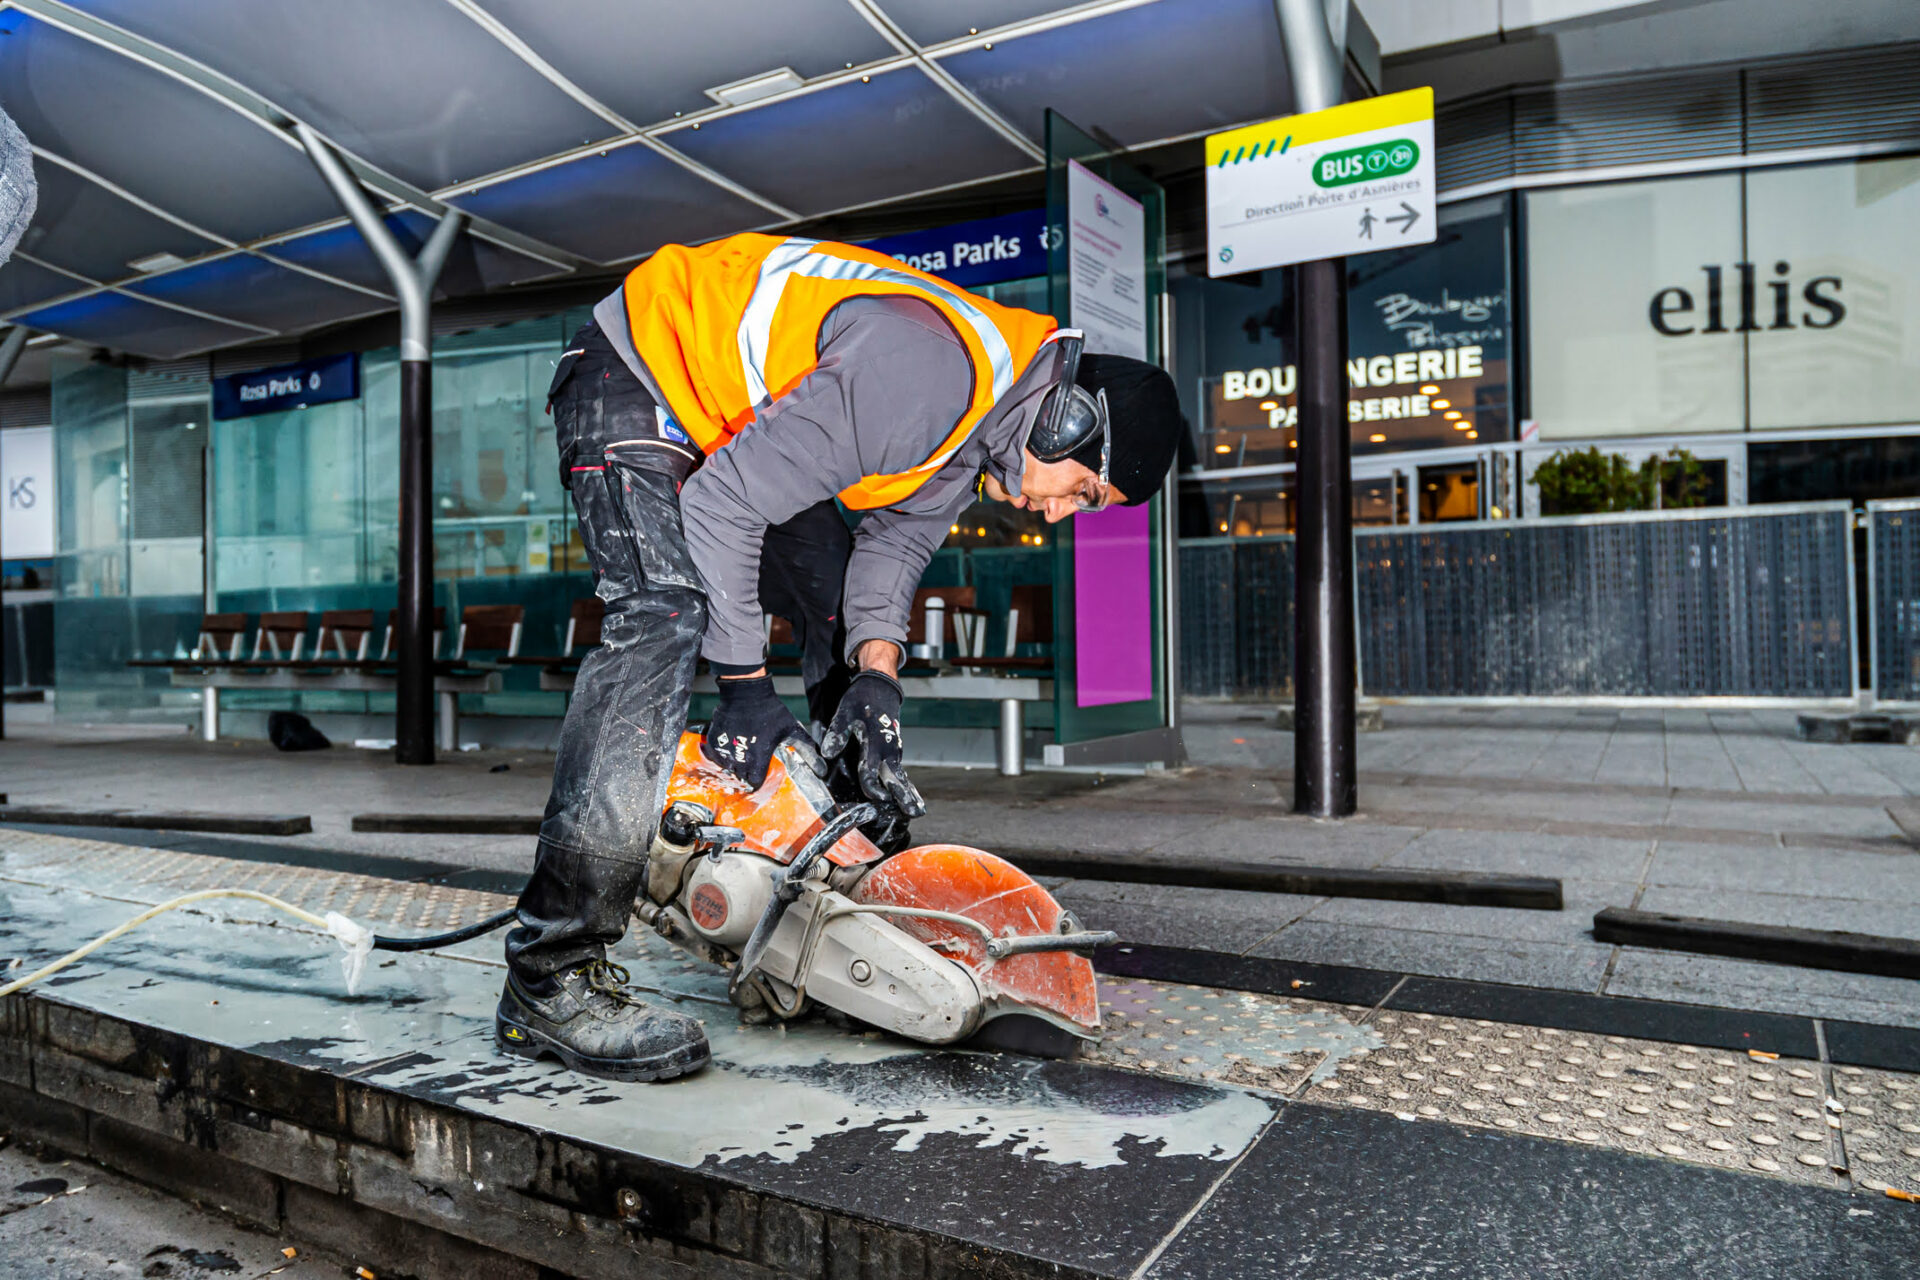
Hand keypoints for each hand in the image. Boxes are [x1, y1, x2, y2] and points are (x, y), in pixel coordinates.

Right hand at [703, 675, 818, 788]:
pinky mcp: (714, 741)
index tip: (759, 773)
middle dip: (746, 772)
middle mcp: (741, 757)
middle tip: (751, 760)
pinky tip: (730, 747)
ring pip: (727, 768)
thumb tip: (822, 767)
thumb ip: (806, 749)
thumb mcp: (791, 730)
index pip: (756, 782)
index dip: (758, 779)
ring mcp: (725, 750)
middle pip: (741, 776)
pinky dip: (721, 756)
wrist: (747, 693)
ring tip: (740, 753)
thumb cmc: (771, 712)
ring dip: (733, 765)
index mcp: (759, 758)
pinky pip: (715, 757)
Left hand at [819, 670, 925, 817]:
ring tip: (917, 811)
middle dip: (904, 796)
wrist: (880, 686)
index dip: (872, 785)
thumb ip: (837, 733)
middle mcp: (887, 749)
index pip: (871, 770)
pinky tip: (912, 797)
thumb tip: (827, 753)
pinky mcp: (895, 750)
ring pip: (901, 777)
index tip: (876, 798)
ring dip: (908, 794)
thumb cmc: (861, 700)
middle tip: (914, 813)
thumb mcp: (845, 712)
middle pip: (896, 778)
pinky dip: (907, 785)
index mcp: (874, 742)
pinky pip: (901, 771)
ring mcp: (894, 750)